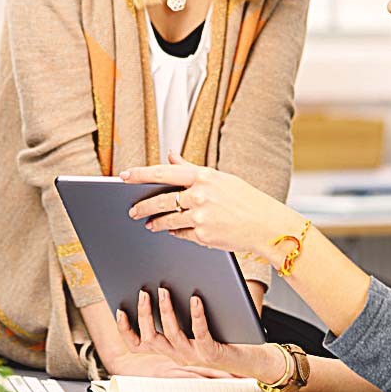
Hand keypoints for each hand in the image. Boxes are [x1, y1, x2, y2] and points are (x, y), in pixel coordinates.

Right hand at [115, 287, 285, 382]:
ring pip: (171, 335)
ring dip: (165, 312)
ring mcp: (194, 355)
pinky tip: (196, 299)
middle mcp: (177, 354)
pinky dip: (196, 316)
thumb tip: (162, 282)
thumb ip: (177, 311)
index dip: (125, 330)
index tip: (119, 308)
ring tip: (165, 290)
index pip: (138, 344)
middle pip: (150, 338)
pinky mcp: (212, 354)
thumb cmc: (221, 334)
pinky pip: (200, 335)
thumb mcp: (193, 323)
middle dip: (143, 314)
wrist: (250, 357)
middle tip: (143, 291)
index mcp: (169, 347)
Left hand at [120, 152, 304, 260]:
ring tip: (149, 224)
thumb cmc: (245, 199)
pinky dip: (175, 232)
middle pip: (160, 200)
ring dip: (155, 222)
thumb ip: (191, 169)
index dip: (140, 174)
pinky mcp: (203, 235)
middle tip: (133, 210)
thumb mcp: (219, 178)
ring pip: (167, 220)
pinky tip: (172, 231)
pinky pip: (181, 233)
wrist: (266, 225)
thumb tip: (171, 156)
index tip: (124, 176)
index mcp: (203, 176)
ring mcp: (201, 216)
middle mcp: (200, 195)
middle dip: (143, 206)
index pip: (163, 172)